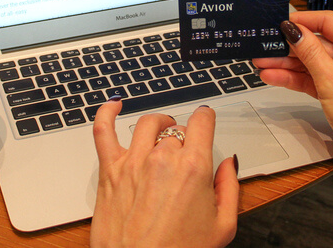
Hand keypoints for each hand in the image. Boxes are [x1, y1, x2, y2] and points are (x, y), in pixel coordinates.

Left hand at [90, 102, 238, 247]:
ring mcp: (133, 161)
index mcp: (193, 168)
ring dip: (158, 124)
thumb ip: (229, 189)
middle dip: (183, 140)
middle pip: (176, 130)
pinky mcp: (109, 170)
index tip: (206, 118)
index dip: (206, 118)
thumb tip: (228, 164)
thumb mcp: (222, 228)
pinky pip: (103, 130)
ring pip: (148, 124)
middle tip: (184, 158)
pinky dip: (106, 112)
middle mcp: (162, 158)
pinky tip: (114, 105)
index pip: (202, 122)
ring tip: (162, 130)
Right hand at [252, 10, 332, 171]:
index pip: (329, 22)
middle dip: (289, 46)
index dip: (303, 20)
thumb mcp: (331, 79)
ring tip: (261, 62)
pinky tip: (273, 76)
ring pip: (310, 62)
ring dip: (286, 63)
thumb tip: (292, 29)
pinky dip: (293, 78)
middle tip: (264, 45)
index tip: (280, 22)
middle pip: (316, 43)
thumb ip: (309, 51)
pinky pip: (310, 78)